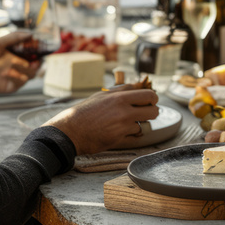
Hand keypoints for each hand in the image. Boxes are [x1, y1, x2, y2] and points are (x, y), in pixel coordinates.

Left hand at [0, 31, 39, 92]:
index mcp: (20, 54)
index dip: (41, 52)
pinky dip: (16, 77)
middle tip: (34, 61)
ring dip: (24, 69)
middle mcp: (21, 65)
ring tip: (12, 64)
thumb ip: (14, 37)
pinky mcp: (13, 85)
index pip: (36, 54)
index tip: (40, 49)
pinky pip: (21, 82)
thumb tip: (30, 34)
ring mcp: (18, 75)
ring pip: (31, 74)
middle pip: (37, 65)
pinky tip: (6, 72)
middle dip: (37, 63)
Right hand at [43, 89, 159, 155]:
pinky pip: (135, 136)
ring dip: (139, 124)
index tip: (150, 101)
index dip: (153, 98)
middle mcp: (124, 111)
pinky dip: (132, 134)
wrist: (70, 131)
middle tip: (146, 113)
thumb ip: (121, 90)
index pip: (149, 95)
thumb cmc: (84, 112)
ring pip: (144, 125)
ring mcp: (123, 126)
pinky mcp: (120, 139)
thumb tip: (138, 85)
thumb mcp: (102, 96)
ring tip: (128, 123)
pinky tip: (123, 131)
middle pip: (153, 111)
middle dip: (152, 112)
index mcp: (120, 98)